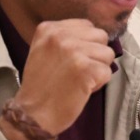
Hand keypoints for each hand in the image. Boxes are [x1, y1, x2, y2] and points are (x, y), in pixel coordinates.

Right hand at [15, 19, 115, 134]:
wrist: (32, 113)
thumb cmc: (41, 85)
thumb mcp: (44, 50)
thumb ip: (66, 38)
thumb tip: (95, 36)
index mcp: (49, 28)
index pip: (87, 26)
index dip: (86, 44)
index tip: (71, 60)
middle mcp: (60, 36)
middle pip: (101, 37)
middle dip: (95, 55)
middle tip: (77, 71)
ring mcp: (74, 51)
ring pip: (108, 54)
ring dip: (98, 69)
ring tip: (78, 80)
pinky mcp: (86, 69)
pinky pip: (108, 72)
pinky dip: (99, 83)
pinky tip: (81, 89)